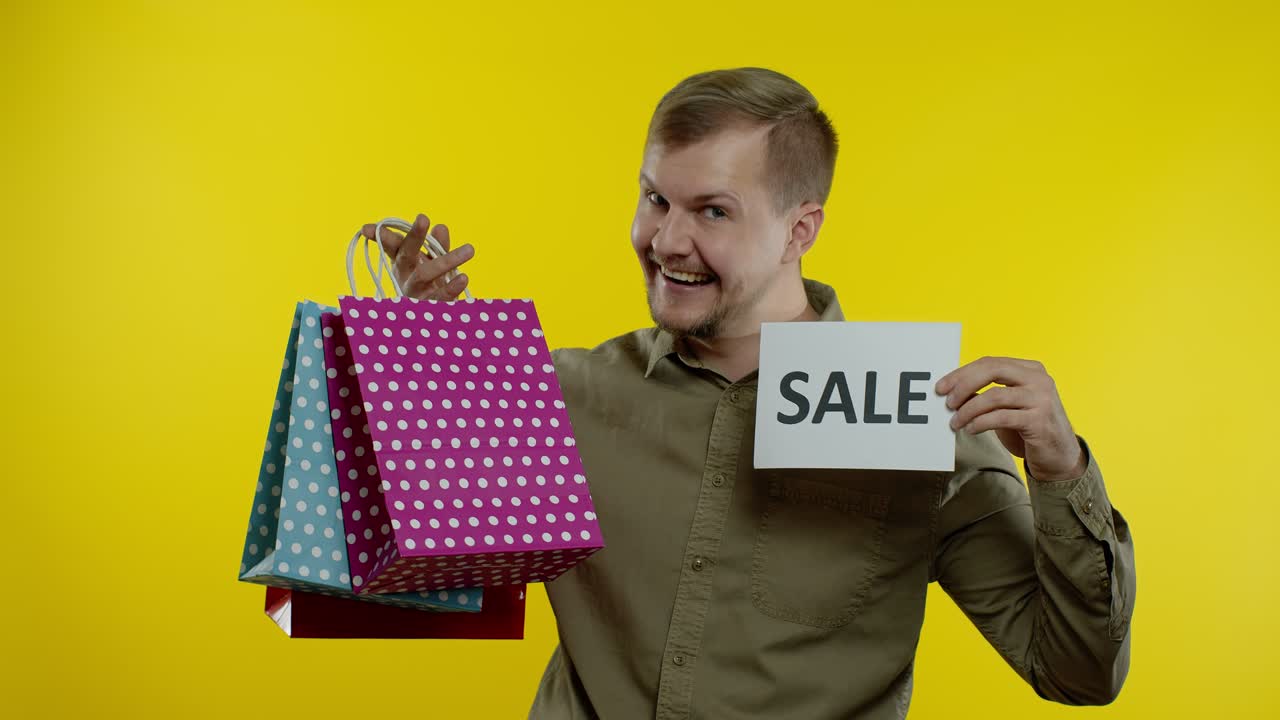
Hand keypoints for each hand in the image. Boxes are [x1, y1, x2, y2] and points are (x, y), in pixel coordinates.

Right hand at [360, 213, 473, 300]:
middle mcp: (404, 278)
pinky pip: (440, 298)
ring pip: (425, 275)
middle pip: (406, 255)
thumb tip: (441, 227)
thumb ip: (437, 246)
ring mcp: (415, 294)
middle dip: (413, 237)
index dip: (381, 235)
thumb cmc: (430, 287)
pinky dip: (452, 288)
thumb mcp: (431, 264)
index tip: (367, 228)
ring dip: (447, 260)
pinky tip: (464, 278)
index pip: (391, 246)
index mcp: (402, 264)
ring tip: (470, 249)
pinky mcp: (429, 310)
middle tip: (423, 218)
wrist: (433, 324)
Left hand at [935, 356, 1086, 482]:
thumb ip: (985, 394)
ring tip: (955, 422)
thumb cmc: (1028, 428)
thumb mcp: (1007, 406)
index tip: (941, 387)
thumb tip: (951, 392)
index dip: (962, 374)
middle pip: (992, 371)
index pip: (990, 363)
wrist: (1059, 456)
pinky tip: (971, 429)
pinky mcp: (1039, 421)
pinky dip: (980, 423)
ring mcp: (1041, 399)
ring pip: (994, 396)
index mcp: (1031, 369)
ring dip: (968, 410)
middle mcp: (1039, 380)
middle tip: (947, 402)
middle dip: (963, 385)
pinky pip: (1001, 417)